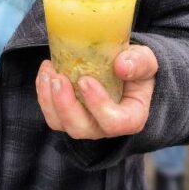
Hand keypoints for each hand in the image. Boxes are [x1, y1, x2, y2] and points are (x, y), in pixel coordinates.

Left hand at [35, 45, 157, 139]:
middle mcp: (105, 127)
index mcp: (130, 118)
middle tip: (59, 78)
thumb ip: (139, 63)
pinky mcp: (67, 117)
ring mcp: (84, 124)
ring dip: (49, 100)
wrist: (122, 69)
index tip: (86, 80)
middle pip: (80, 128)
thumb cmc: (136, 68)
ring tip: (49, 72)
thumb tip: (121, 66)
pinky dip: (43, 94)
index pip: (114, 122)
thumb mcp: (145, 61)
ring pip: (61, 123)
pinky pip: (51, 114)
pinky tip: (46, 72)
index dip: (98, 105)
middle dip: (65, 105)